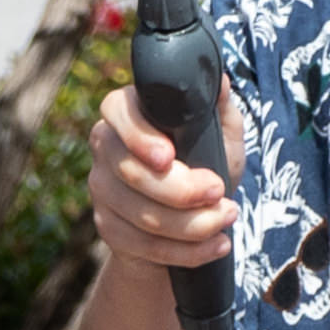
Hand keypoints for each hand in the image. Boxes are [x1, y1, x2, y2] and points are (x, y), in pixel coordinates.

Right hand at [88, 79, 246, 271]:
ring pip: (140, 214)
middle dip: (182, 190)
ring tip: (228, 218)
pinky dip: (187, 251)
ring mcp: (102, 189)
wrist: (187, 220)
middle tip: (221, 192)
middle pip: (130, 172)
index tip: (169, 156)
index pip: (117, 111)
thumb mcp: (219, 133)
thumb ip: (217, 105)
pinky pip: (144, 245)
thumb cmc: (204, 162)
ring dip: (193, 224)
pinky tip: (215, 246)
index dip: (139, 135)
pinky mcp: (108, 227)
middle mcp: (105, 146)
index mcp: (127, 111)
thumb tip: (217, 78)